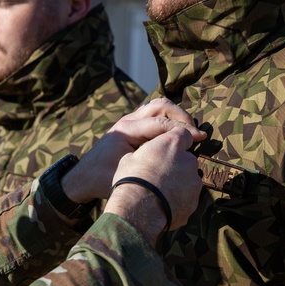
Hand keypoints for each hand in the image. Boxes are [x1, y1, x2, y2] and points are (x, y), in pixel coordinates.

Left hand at [61, 99, 204, 203]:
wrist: (84, 178)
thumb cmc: (102, 179)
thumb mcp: (125, 174)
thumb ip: (148, 163)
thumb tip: (176, 159)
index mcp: (125, 130)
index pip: (160, 122)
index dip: (182, 129)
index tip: (200, 138)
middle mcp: (127, 121)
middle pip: (161, 106)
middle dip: (182, 117)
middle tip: (197, 133)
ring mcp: (129, 120)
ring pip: (158, 107)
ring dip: (176, 116)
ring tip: (190, 132)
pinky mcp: (132, 125)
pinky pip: (154, 114)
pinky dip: (169, 119)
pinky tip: (178, 135)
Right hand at [106, 128, 202, 229]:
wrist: (138, 209)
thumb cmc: (131, 179)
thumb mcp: (130, 158)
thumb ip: (147, 153)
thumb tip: (146, 157)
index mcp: (172, 144)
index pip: (183, 134)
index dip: (175, 141)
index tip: (166, 149)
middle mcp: (188, 160)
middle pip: (187, 158)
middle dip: (176, 164)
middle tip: (159, 174)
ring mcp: (194, 181)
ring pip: (188, 179)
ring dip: (178, 182)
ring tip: (159, 192)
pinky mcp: (194, 201)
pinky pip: (187, 197)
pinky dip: (179, 199)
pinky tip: (163, 204)